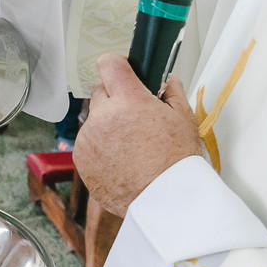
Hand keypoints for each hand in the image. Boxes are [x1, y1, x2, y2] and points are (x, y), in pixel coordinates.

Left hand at [73, 54, 203, 216]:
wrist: (164, 202)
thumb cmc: (177, 163)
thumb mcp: (184, 121)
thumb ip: (172, 93)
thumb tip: (168, 80)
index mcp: (128, 100)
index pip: (109, 64)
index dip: (117, 66)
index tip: (123, 73)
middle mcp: (102, 116)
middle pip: (100, 92)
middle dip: (115, 99)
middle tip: (135, 117)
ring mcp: (88, 138)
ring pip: (94, 120)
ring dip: (106, 126)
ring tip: (130, 146)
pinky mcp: (81, 159)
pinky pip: (87, 144)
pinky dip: (99, 148)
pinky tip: (120, 161)